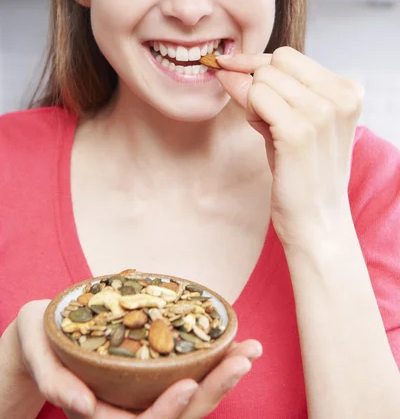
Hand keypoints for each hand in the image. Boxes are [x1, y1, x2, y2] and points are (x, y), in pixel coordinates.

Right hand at [17, 300, 261, 418]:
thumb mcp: (36, 348)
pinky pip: (187, 379)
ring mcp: (140, 397)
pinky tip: (234, 346)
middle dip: (213, 390)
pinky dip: (212, 364)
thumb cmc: (38, 338)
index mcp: (96, 413)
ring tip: (250, 350)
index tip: (190, 383)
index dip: (166, 409)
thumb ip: (52, 377)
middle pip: (176, 416)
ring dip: (223, 378)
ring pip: (189, 401)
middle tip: (243, 359)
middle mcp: (124, 411)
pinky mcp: (151, 380)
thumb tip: (81, 404)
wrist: (42, 337)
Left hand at [217, 46, 363, 249]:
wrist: (316, 220)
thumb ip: (264, 89)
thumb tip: (226, 64)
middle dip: (258, 85)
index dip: (257, 65)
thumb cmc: (302, 170)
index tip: (231, 68)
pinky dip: (251, 113)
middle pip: (274, 63)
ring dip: (253, 102)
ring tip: (270, 130)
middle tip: (266, 119)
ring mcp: (322, 113)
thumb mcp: (290, 120)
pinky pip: (255, 98)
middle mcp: (340, 97)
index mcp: (348, 90)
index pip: (289, 56)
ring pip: (262, 79)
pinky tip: (264, 133)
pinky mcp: (299, 132)